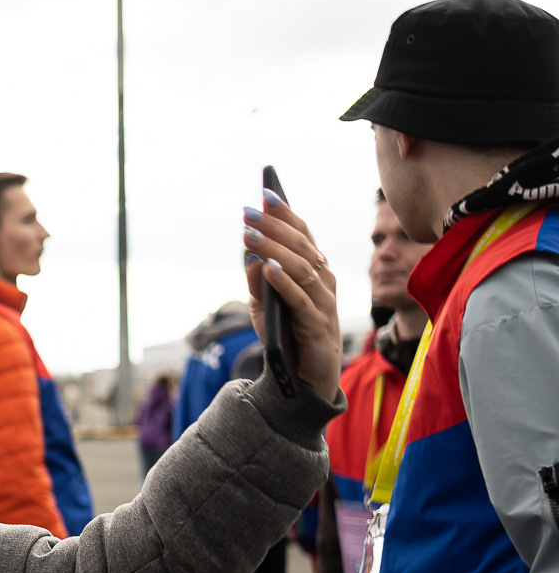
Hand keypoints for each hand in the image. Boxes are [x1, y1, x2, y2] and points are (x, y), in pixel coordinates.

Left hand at [242, 194, 342, 402]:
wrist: (306, 378)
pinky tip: (268, 268)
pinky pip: (300, 299)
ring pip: (301, 268)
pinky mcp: (317, 325)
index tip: (266, 194)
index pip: (302, 236)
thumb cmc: (287, 336)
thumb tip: (250, 257)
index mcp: (314, 271)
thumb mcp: (265, 308)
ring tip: (250, 235)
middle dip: (274, 227)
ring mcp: (323, 302)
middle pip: (301, 247)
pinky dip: (284, 282)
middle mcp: (324, 282)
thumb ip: (258, 284)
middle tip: (249, 212)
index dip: (286, 214)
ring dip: (275, 249)